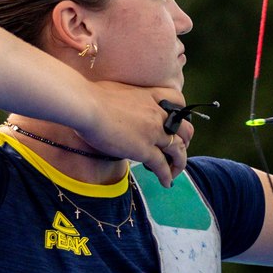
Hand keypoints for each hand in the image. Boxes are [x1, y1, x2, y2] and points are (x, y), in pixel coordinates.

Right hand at [78, 81, 192, 187]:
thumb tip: (115, 104)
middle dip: (185, 140)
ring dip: (180, 162)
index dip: (181, 110)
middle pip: (184, 128)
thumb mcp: (117, 89)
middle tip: (180, 148)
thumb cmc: (92, 95)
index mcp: (151, 96)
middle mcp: (157, 114)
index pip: (177, 99)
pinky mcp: (145, 150)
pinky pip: (161, 165)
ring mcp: (154, 132)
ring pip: (178, 149)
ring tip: (175, 171)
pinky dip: (167, 175)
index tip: (177, 120)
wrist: (87, 105)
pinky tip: (167, 183)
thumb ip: (125, 99)